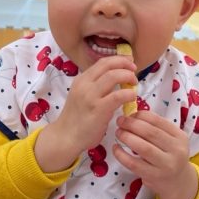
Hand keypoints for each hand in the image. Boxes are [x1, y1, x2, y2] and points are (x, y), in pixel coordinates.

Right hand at [34, 54, 137, 171]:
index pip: (103, 62)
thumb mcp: (82, 97)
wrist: (65, 138)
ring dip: (128, 76)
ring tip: (134, 84)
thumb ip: (95, 88)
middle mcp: (84, 84)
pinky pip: (119, 95)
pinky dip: (129, 94)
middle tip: (134, 71)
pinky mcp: (98, 109)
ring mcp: (90, 96)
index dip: (119, 60)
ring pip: (114, 76)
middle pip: (109, 64)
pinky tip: (132, 98)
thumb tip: (115, 82)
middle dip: (125, 64)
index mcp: (81, 80)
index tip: (129, 64)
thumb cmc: (75, 120)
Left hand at [114, 111, 197, 198]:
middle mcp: (176, 150)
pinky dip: (122, 155)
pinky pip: (134, 164)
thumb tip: (133, 115)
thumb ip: (157, 129)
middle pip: (151, 133)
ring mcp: (165, 164)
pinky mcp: (153, 176)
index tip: (130, 114)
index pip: (159, 121)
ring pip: (143, 148)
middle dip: (132, 125)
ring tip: (118, 133)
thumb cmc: (168, 157)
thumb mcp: (170, 141)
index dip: (141, 115)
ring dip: (127, 138)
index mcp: (179, 137)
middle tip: (120, 121)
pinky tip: (116, 148)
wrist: (177, 182)